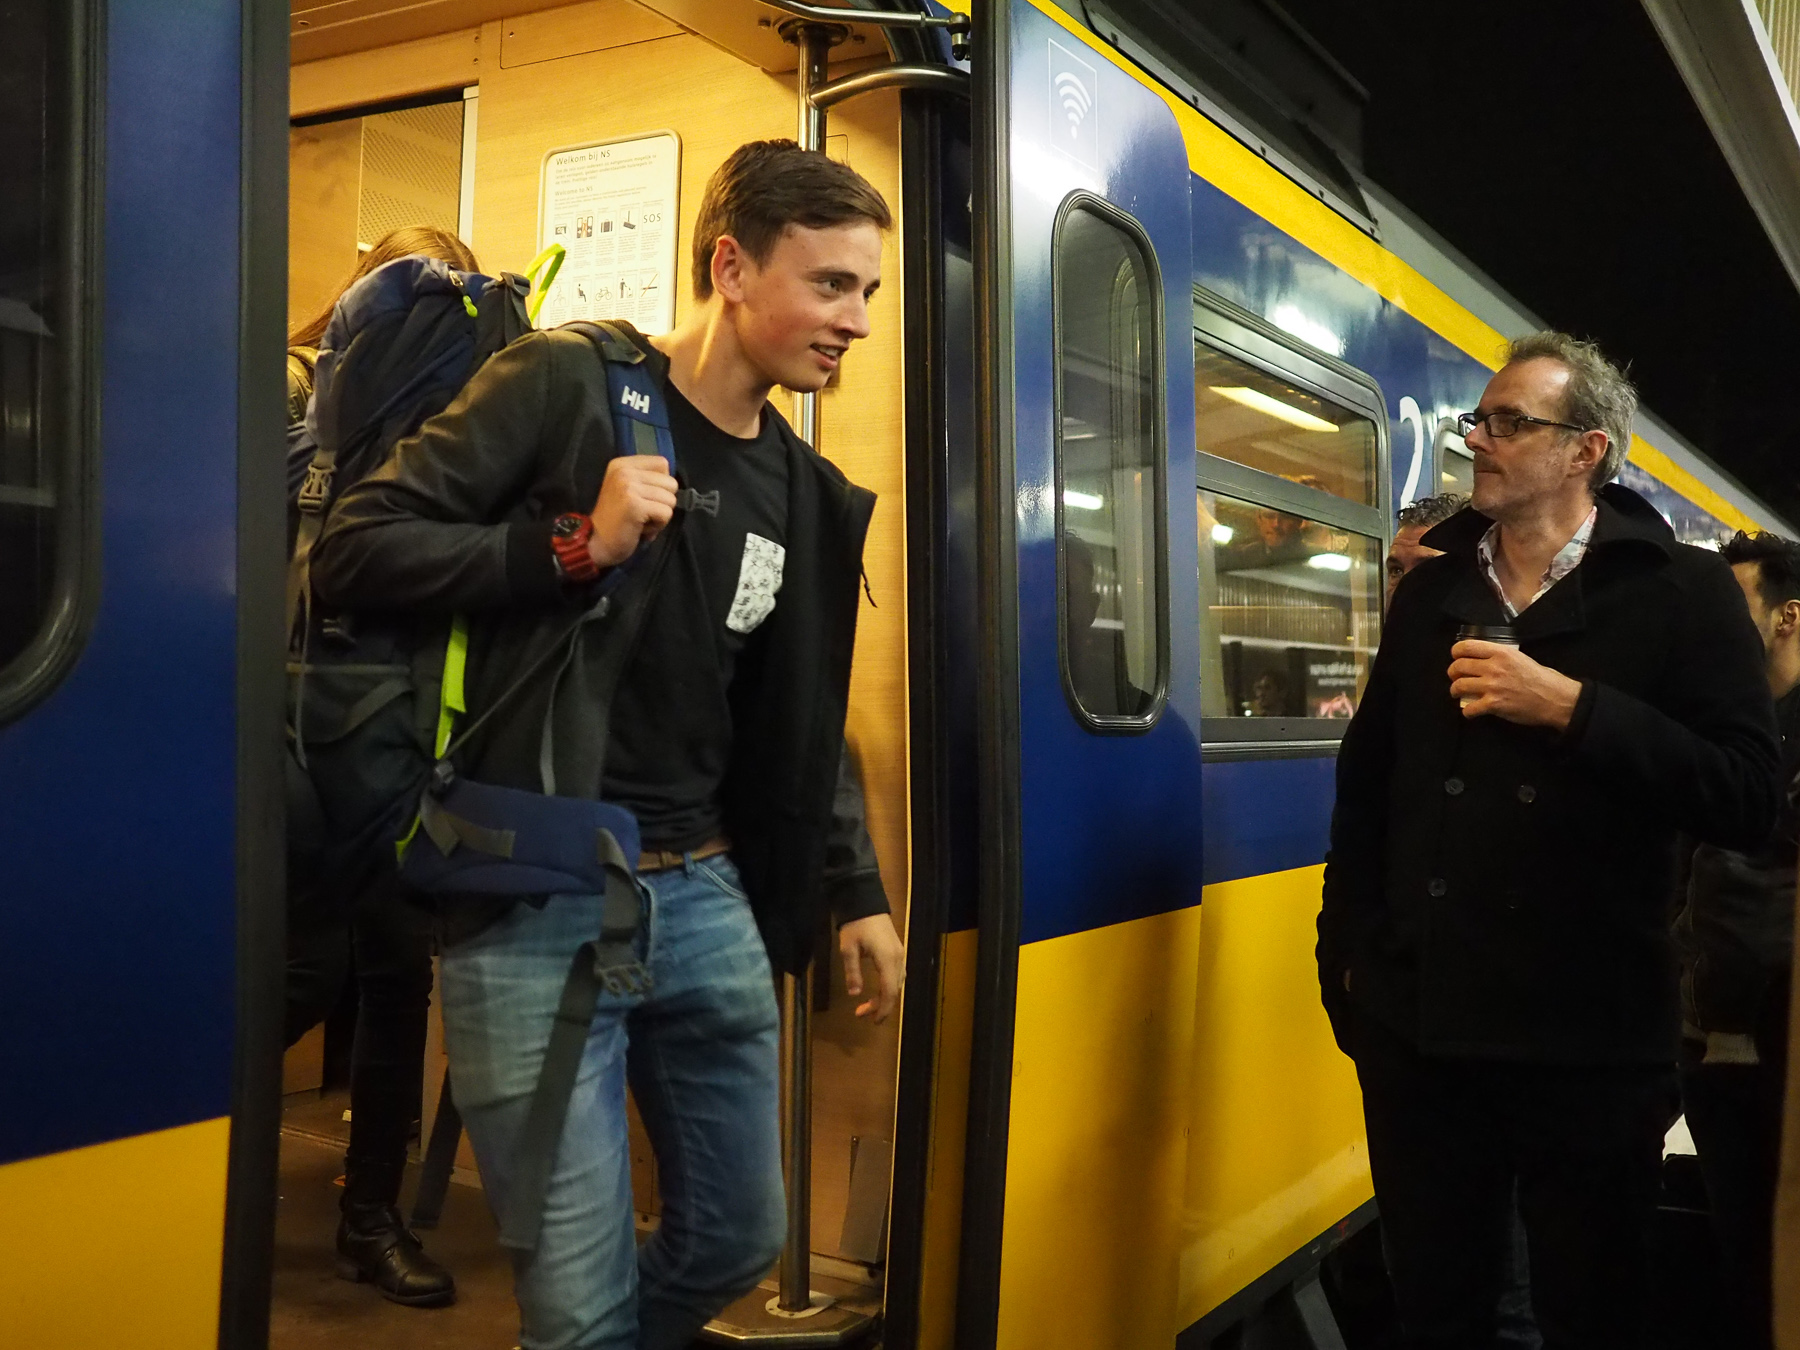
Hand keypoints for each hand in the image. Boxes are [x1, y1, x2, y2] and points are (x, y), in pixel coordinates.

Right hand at [588, 455, 677, 568]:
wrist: (595, 542)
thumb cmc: (616, 519)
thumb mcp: (628, 489)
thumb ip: (647, 480)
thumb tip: (673, 483)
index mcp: (622, 464)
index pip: (662, 463)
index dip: (662, 485)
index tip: (644, 498)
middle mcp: (624, 471)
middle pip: (670, 483)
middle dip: (662, 502)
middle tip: (642, 513)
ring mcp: (629, 487)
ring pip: (670, 500)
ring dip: (660, 516)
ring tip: (640, 521)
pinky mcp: (635, 505)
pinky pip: (666, 513)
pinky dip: (658, 526)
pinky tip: (640, 529)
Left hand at [838, 913, 904, 1021]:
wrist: (865, 901)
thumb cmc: (855, 924)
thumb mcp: (848, 949)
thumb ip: (852, 972)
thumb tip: (855, 994)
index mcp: (887, 959)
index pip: (889, 992)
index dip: (883, 1009)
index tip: (873, 1021)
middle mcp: (898, 959)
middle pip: (894, 990)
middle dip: (881, 1005)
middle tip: (861, 1014)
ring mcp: (900, 954)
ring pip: (897, 983)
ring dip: (885, 997)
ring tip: (867, 1006)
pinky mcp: (897, 950)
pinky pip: (897, 975)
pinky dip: (888, 987)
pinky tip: (878, 990)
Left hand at [1448, 640, 1581, 730]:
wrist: (1556, 699)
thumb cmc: (1543, 678)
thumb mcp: (1522, 658)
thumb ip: (1502, 658)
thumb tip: (1485, 660)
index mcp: (1501, 653)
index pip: (1467, 646)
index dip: (1456, 652)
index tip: (1456, 658)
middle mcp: (1493, 667)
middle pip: (1459, 666)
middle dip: (1452, 673)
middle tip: (1455, 677)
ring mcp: (1492, 686)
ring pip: (1459, 686)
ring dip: (1455, 691)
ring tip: (1458, 693)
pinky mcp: (1493, 704)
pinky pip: (1469, 708)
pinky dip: (1467, 712)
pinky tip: (1470, 712)